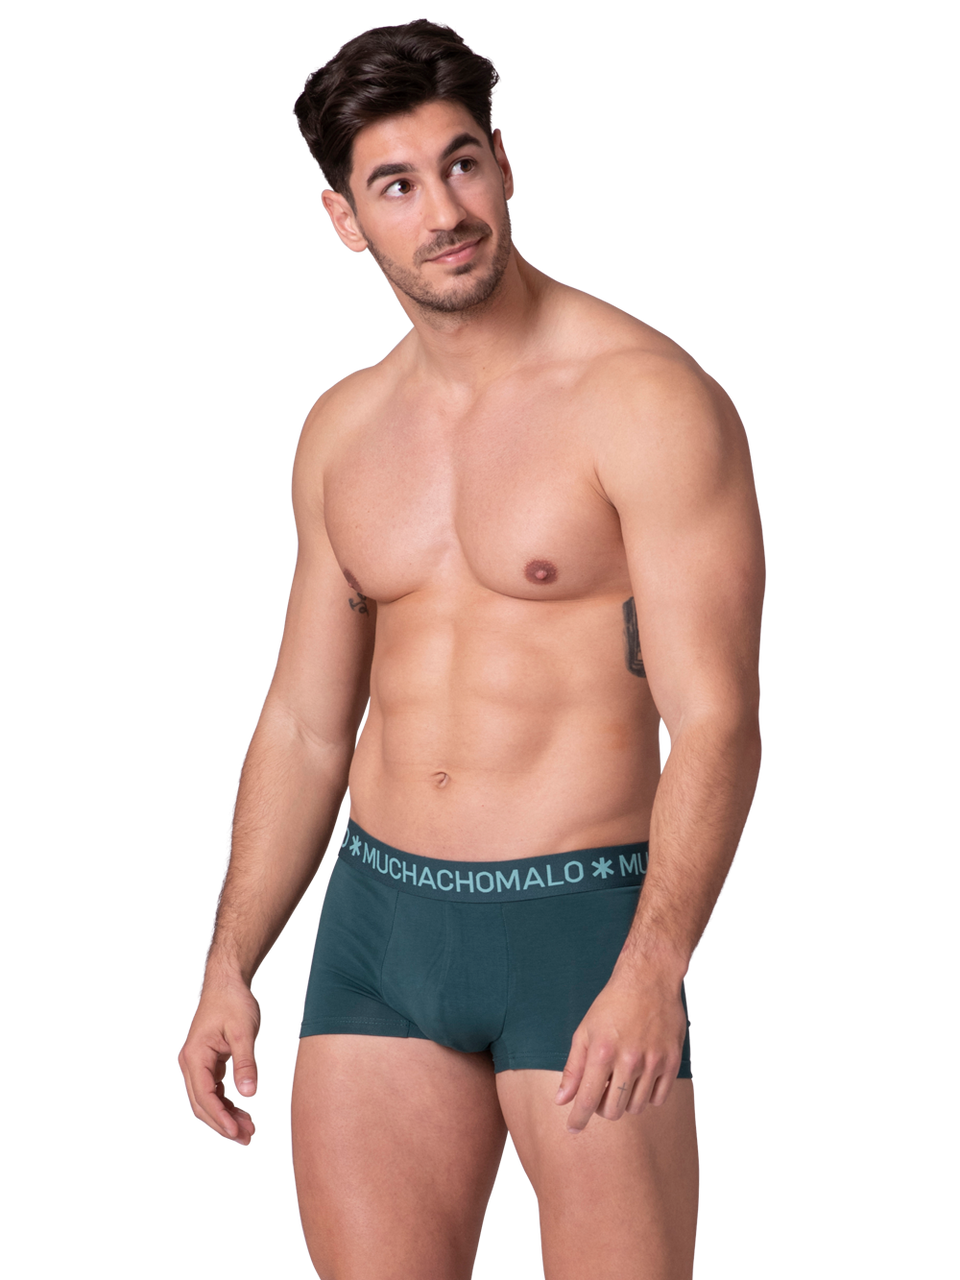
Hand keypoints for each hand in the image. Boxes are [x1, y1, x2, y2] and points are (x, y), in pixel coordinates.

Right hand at [176, 976, 262, 1146]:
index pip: (204, 1097)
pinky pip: (213, 1090)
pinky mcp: (206, 1063)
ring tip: (249, 1132)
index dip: (221, 1119)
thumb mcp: (244, 1031)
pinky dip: (227, 1104)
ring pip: (208, 1100)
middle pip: (203, 1104)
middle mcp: (190, 1063)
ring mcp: (196, 1064)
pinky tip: (243, 1115)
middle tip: (247, 1141)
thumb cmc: (234, 1002)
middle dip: (224, 1125)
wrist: (226, 982)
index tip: (237, 1134)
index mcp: (194, 1057)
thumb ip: (246, 1063)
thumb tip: (249, 1094)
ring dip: (226, 1117)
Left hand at [555, 969, 686, 1133]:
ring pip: (636, 1107)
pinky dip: (646, 1096)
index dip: (578, 1119)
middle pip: (613, 1110)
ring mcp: (653, 1062)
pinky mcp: (672, 1061)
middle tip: (601, 1093)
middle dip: (602, 1109)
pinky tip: (639, 1080)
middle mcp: (629, 1059)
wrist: (649, 980)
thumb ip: (574, 1068)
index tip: (573, 1128)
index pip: (588, 1099)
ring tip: (620, 1082)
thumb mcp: (585, 1031)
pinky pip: (658, 1098)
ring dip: (624, 1102)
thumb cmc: (612, 1005)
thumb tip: (561, 1100)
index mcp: (603, 1051)